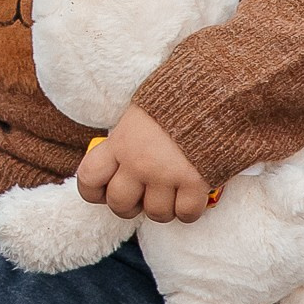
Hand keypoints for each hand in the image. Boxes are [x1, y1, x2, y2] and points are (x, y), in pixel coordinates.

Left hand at [77, 104, 215, 223]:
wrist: (214, 89)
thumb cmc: (176, 99)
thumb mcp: (139, 114)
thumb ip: (126, 140)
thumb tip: (120, 162)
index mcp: (120, 141)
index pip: (88, 178)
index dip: (93, 192)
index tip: (106, 190)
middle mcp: (138, 161)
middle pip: (119, 204)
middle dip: (130, 206)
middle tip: (142, 197)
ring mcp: (166, 174)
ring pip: (155, 213)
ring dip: (164, 208)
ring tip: (172, 193)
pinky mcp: (195, 182)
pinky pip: (186, 214)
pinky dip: (189, 210)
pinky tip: (192, 196)